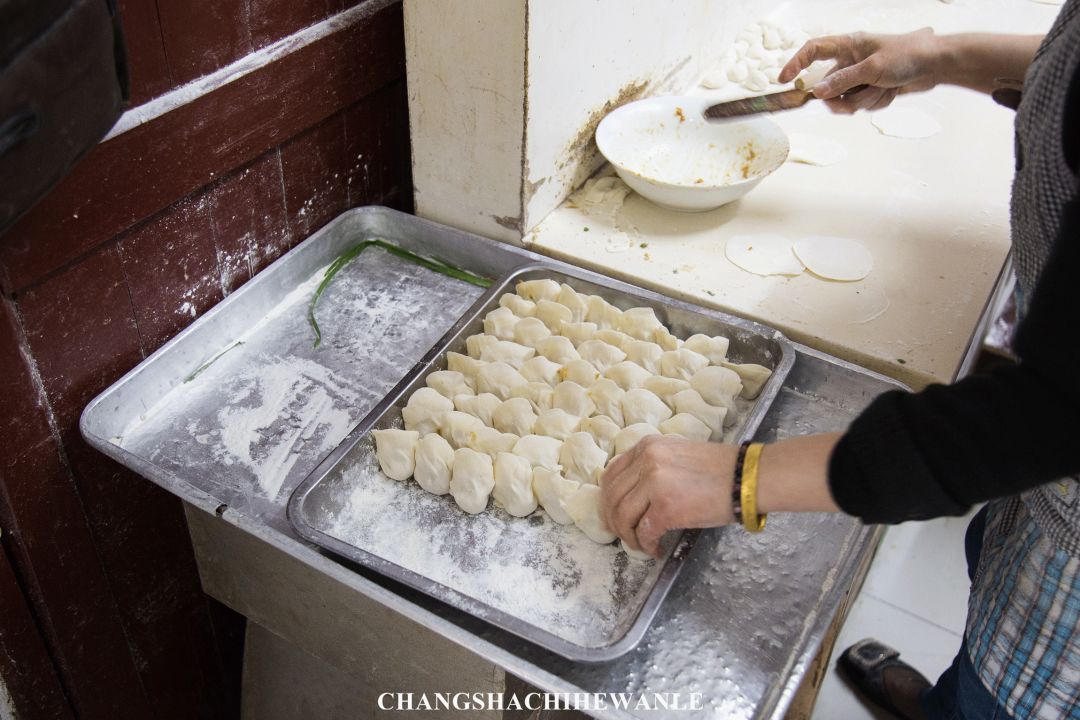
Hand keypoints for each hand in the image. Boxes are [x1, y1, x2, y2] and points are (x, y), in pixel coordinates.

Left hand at [600, 435, 736, 557]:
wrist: (747, 477)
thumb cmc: (720, 469)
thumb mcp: (677, 454)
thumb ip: (652, 467)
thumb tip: (632, 495)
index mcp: (647, 446)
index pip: (611, 475)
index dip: (607, 500)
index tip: (611, 515)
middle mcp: (646, 461)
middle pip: (612, 498)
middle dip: (614, 522)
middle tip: (622, 535)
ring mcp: (654, 484)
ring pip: (623, 517)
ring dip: (629, 537)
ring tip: (641, 545)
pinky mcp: (666, 508)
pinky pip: (644, 532)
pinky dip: (646, 545)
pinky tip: (656, 549)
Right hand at [778, 29, 941, 113]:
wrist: (937, 65)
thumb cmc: (908, 55)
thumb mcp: (872, 69)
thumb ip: (842, 81)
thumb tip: (817, 92)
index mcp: (849, 45)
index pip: (813, 50)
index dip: (795, 64)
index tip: (783, 80)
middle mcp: (852, 60)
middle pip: (829, 86)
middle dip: (842, 100)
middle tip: (850, 106)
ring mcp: (861, 76)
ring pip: (846, 99)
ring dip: (864, 101)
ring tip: (884, 90)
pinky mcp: (871, 88)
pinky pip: (862, 104)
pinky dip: (876, 102)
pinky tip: (892, 92)